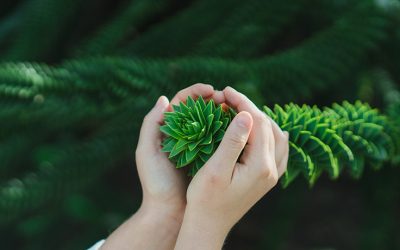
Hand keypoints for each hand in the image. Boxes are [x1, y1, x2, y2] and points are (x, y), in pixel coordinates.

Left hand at [135, 83, 224, 216]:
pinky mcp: (208, 158)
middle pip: (200, 109)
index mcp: (168, 130)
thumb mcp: (147, 153)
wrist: (169, 212)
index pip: (183, 102)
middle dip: (214, 100)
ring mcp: (197, 146)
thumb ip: (151, 125)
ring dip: (223, 113)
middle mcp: (183, 135)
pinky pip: (220, 139)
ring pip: (212, 123)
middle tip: (228, 99)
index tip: (212, 90)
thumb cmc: (156, 183)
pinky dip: (229, 131)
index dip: (197, 92)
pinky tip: (239, 128)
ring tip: (236, 109)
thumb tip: (164, 99)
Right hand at [175, 86, 288, 249]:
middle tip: (227, 98)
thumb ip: (233, 141)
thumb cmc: (205, 198)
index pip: (258, 123)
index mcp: (260, 166)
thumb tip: (246, 114)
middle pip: (268, 127)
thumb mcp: (215, 169)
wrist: (209, 225)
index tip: (225, 91)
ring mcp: (272, 175)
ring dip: (259, 119)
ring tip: (239, 110)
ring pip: (276, 136)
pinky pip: (277, 149)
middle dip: (249, 108)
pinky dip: (267, 134)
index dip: (242, 103)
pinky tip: (256, 130)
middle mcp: (272, 170)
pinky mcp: (267, 178)